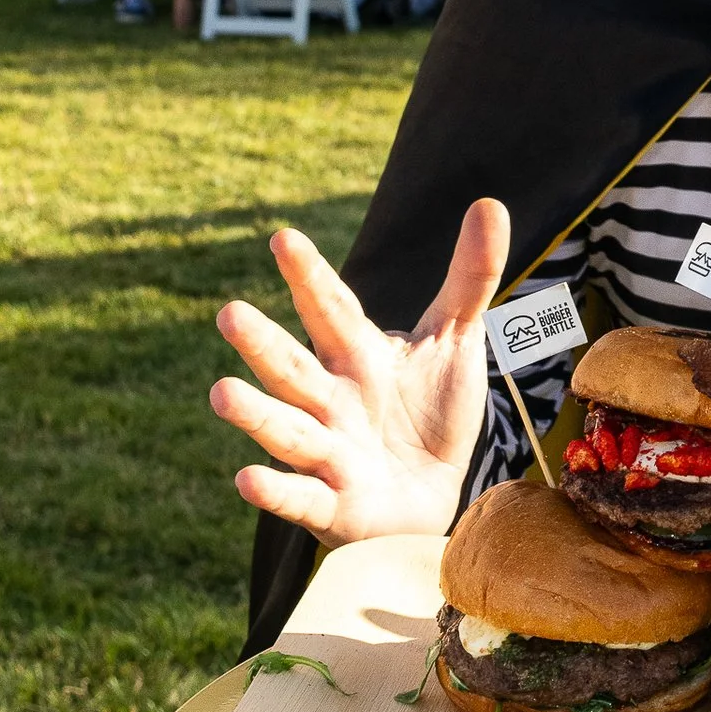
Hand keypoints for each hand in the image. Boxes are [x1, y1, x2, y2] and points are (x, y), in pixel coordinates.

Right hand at [210, 198, 507, 544]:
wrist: (440, 494)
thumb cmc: (434, 411)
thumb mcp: (457, 339)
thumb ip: (470, 276)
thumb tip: (490, 203)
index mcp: (357, 356)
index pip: (332, 310)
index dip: (310, 277)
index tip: (283, 237)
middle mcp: (332, 401)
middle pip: (294, 368)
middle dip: (263, 344)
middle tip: (229, 313)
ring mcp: (328, 454)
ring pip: (287, 430)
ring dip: (256, 415)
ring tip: (220, 392)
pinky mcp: (334, 508)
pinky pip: (301, 499)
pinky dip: (276, 490)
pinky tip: (246, 478)